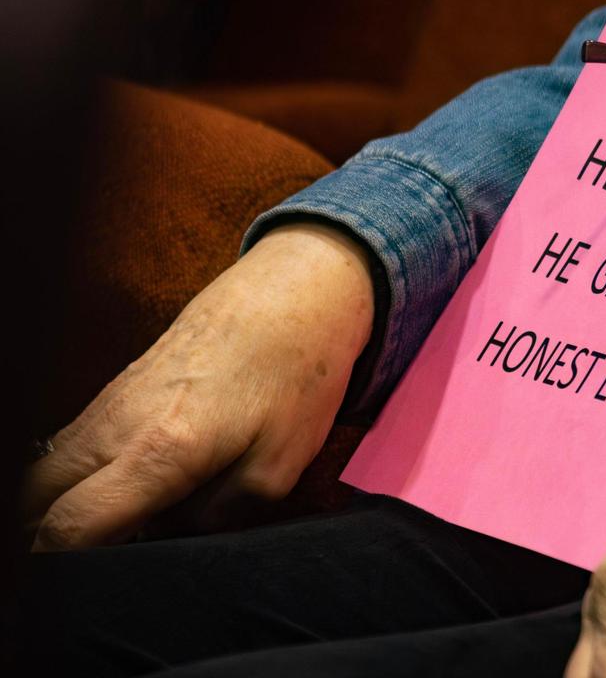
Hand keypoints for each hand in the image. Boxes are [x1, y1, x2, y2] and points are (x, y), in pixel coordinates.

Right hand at [21, 223, 375, 550]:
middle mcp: (117, 425)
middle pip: (36, 498)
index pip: (69, 526)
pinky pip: (73, 440)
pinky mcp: (119, 384)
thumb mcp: (280, 465)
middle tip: (99, 556)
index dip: (63, 566)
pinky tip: (127, 482)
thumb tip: (182, 534)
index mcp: (159, 452)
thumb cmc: (297, 375)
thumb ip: (223, 514)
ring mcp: (112, 399)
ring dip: (63, 502)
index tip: (83, 583)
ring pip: (49, 466)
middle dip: (49, 537)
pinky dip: (80, 472)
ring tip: (118, 522)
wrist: (294, 292)